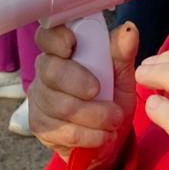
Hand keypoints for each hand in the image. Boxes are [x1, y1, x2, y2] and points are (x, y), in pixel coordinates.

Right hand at [28, 22, 138, 169]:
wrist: (109, 138)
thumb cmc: (112, 98)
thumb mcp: (122, 76)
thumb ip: (122, 53)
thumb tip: (129, 30)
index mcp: (62, 50)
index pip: (47, 35)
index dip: (55, 38)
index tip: (71, 45)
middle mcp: (45, 71)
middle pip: (51, 71)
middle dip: (79, 83)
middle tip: (103, 93)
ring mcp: (39, 99)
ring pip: (59, 105)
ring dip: (93, 115)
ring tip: (114, 119)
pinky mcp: (39, 126)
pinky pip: (61, 130)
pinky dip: (88, 135)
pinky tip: (102, 135)